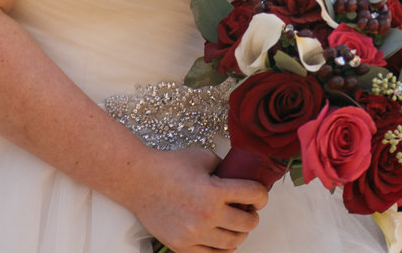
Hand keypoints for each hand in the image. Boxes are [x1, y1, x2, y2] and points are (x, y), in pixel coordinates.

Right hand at [128, 147, 268, 252]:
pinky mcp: (182, 246)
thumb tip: (242, 178)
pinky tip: (224, 241)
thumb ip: (226, 168)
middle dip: (252, 215)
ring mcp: (194, 233)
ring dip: (240, 233)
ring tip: (236, 224)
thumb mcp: (203, 157)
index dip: (262, 195)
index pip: (254, 195)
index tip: (259, 196)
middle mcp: (206, 215)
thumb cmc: (169, 167)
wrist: (139, 181)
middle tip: (248, 210)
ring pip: (233, 242)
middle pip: (247, 223)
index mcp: (214, 191)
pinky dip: (223, 250)